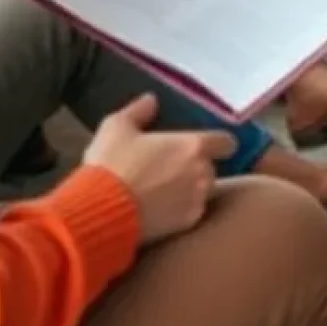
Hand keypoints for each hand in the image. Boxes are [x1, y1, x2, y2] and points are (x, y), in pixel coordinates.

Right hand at [83, 94, 235, 245]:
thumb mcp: (117, 127)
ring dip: (189, 191)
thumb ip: (138, 110)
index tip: (208, 146)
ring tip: (163, 193)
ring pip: (202, 192)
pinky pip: (190, 214)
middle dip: (196, 169)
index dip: (219, 144)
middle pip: (210, 168)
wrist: (100, 213)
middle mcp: (202, 173)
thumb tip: (151, 100)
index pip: (226, 142)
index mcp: (193, 146)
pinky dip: (180, 212)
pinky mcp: (186, 225)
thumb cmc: (112, 165)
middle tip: (171, 171)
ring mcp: (196, 201)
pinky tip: (159, 211)